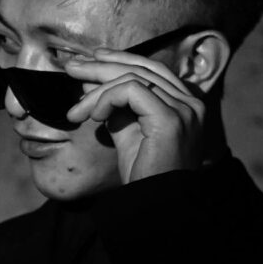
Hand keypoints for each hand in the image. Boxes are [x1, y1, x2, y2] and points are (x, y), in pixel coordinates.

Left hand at [62, 46, 210, 183]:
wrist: (156, 205)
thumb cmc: (144, 174)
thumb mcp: (127, 132)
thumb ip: (116, 105)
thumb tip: (90, 81)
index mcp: (185, 103)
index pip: (152, 68)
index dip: (121, 59)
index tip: (92, 58)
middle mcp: (191, 102)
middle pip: (142, 68)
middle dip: (102, 65)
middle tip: (72, 67)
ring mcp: (184, 109)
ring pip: (133, 78)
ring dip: (97, 90)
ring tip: (75, 110)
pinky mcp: (170, 119)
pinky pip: (131, 91)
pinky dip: (107, 99)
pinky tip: (94, 116)